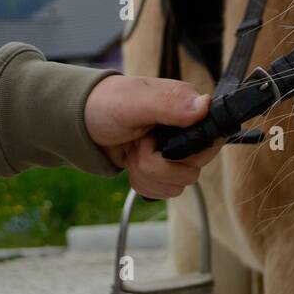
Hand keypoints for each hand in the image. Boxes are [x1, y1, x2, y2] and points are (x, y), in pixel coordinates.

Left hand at [84, 75, 218, 198]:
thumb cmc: (108, 104)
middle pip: (192, 171)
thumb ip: (170, 104)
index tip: (160, 145)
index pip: (211, 142)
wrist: (82, 122)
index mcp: (190, 108)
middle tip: (139, 143)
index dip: (185, 153)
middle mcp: (188, 131)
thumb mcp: (136, 101)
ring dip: (146, 174)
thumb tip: (205, 106)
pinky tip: (133, 162)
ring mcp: (176, 152)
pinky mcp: (163, 169)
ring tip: (133, 149)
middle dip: (157, 165)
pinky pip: (163, 191)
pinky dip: (142, 182)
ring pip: (176, 186)